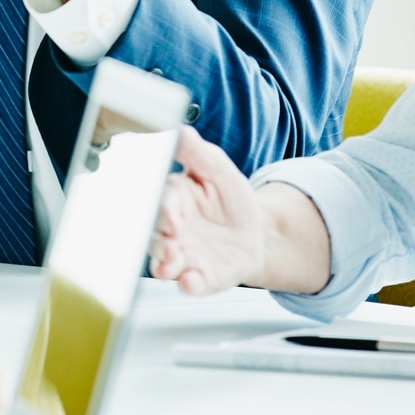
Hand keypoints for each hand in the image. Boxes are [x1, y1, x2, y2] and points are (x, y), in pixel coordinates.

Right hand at [152, 128, 266, 293]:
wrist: (258, 232)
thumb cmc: (231, 200)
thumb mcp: (218, 169)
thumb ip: (196, 153)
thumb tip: (178, 130)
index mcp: (174, 200)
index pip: (161, 202)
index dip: (165, 209)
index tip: (172, 214)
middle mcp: (173, 230)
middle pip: (156, 236)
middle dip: (160, 240)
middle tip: (171, 242)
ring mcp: (185, 256)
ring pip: (165, 262)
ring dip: (166, 264)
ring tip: (172, 265)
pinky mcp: (201, 277)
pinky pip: (190, 284)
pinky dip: (188, 284)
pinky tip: (190, 282)